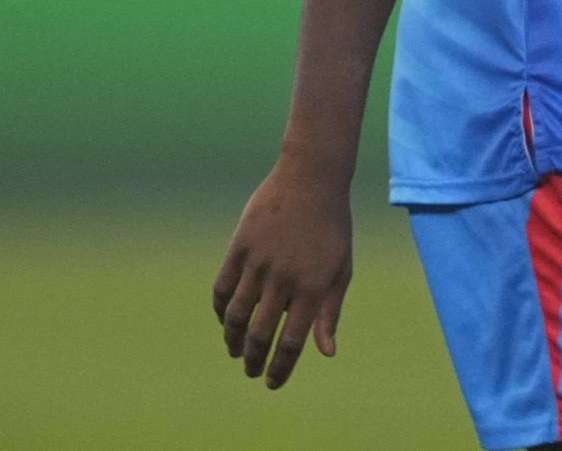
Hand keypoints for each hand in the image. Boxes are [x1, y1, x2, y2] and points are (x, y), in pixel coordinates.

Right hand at [213, 159, 353, 388]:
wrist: (312, 178)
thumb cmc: (332, 227)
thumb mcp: (341, 269)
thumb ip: (329, 312)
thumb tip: (326, 353)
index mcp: (312, 287)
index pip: (290, 343)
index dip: (279, 369)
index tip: (271, 383)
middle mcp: (283, 279)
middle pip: (259, 334)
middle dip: (253, 360)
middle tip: (251, 371)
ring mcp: (258, 262)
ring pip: (234, 315)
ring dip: (232, 340)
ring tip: (234, 350)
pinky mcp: (239, 246)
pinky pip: (222, 287)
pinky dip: (220, 309)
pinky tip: (224, 319)